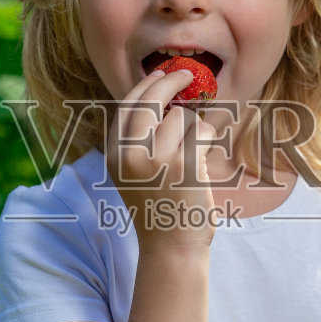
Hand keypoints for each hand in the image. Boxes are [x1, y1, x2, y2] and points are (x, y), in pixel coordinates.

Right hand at [103, 68, 219, 250]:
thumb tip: (157, 95)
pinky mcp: (185, 165)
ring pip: (181, 117)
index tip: (160, 74)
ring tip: (192, 156)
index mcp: (114, 155)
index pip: (126, 105)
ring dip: (193, 128)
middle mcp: (130, 154)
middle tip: (188, 73)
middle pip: (151, 99)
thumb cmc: (158, 207)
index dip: (145, 85)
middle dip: (171, 81)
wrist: (171, 248)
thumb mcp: (132, 174)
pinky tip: (201, 162)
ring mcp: (157, 159)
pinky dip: (206, 141)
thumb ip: (136, 140)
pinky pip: (201, 132)